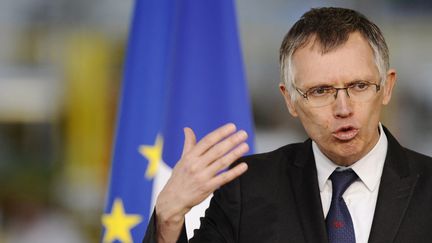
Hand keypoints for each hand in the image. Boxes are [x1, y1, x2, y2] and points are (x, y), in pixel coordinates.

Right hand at [155, 123, 248, 241]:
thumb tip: (187, 129)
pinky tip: (244, 165)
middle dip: (231, 141)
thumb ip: (188, 144)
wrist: (173, 200)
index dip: (220, 133)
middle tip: (243, 134)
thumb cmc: (179, 177)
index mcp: (190, 156)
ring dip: (235, 153)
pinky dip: (234, 171)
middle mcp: (196, 165)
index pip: (207, 141)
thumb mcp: (182, 160)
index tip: (232, 127)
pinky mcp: (208, 187)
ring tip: (245, 146)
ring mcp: (202, 177)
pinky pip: (224, 178)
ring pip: (222, 163)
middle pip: (217, 150)